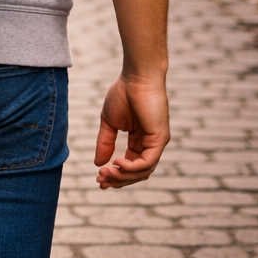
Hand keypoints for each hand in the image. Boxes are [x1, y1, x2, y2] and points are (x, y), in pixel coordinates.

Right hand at [95, 73, 169, 187]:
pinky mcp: (160, 139)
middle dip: (117, 180)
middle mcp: (150, 145)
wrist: (136, 77)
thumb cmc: (124, 94)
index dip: (115, 175)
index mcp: (139, 141)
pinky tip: (117, 163)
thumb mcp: (109, 122)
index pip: (129, 166)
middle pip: (136, 173)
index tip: (98, 180)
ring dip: (123, 176)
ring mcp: (156, 143)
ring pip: (142, 172)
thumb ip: (105, 143)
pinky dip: (132, 167)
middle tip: (100, 181)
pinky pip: (147, 162)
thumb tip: (97, 164)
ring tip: (105, 173)